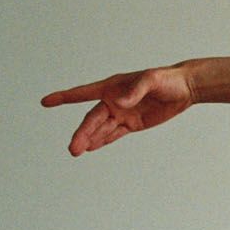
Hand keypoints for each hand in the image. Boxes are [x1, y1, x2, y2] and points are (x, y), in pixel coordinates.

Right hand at [41, 65, 195, 156]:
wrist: (184, 88)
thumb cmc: (167, 79)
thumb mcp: (152, 80)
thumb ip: (136, 90)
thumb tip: (121, 102)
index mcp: (112, 87)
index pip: (83, 93)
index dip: (63, 97)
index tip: (45, 102)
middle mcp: (113, 101)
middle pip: (92, 119)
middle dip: (82, 133)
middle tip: (73, 149)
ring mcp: (122, 113)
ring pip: (101, 129)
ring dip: (89, 139)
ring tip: (77, 151)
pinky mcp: (132, 124)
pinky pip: (114, 134)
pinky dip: (102, 141)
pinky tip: (91, 148)